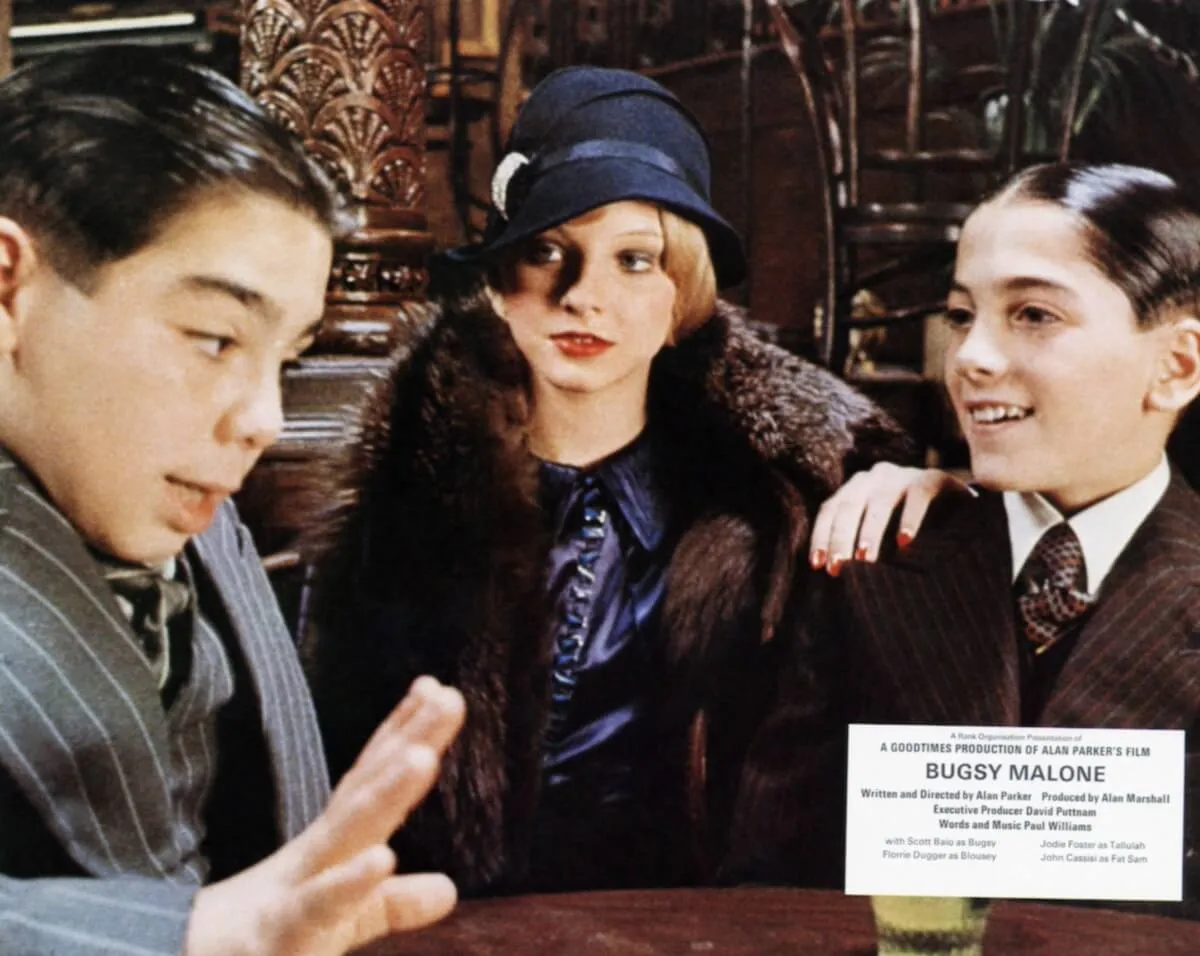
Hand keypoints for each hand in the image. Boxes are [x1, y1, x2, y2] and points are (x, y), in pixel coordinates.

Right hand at [185, 676, 465, 955]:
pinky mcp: (279, 936)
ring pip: (345, 833)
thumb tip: (449, 889)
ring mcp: (296, 890)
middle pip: (367, 789)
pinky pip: (317, 906)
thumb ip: (392, 904)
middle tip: (448, 696)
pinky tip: (384, 858)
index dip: (403, 735)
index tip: (439, 689)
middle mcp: (316, 857)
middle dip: (407, 742)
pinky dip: (349, 882)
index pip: (370, 781)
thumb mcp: (340, 923)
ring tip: (423, 755)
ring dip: (384, 792)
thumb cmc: (267, 940)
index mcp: (330, 847)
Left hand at [809, 464, 968, 573]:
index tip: (818, 565)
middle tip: (838, 568)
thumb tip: (832, 573)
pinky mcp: (933, 477)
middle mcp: (874, 477)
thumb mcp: (881, 538)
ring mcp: (903, 475)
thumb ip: (859, 547)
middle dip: (841, 539)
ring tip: (867, 560)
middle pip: (849, 507)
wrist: (962, 514)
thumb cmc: (912, 534)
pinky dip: (910, 519)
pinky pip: (918, 495)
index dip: (822, 537)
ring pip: (879, 502)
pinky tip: (905, 542)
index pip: (830, 510)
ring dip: (870, 531)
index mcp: (855, 490)